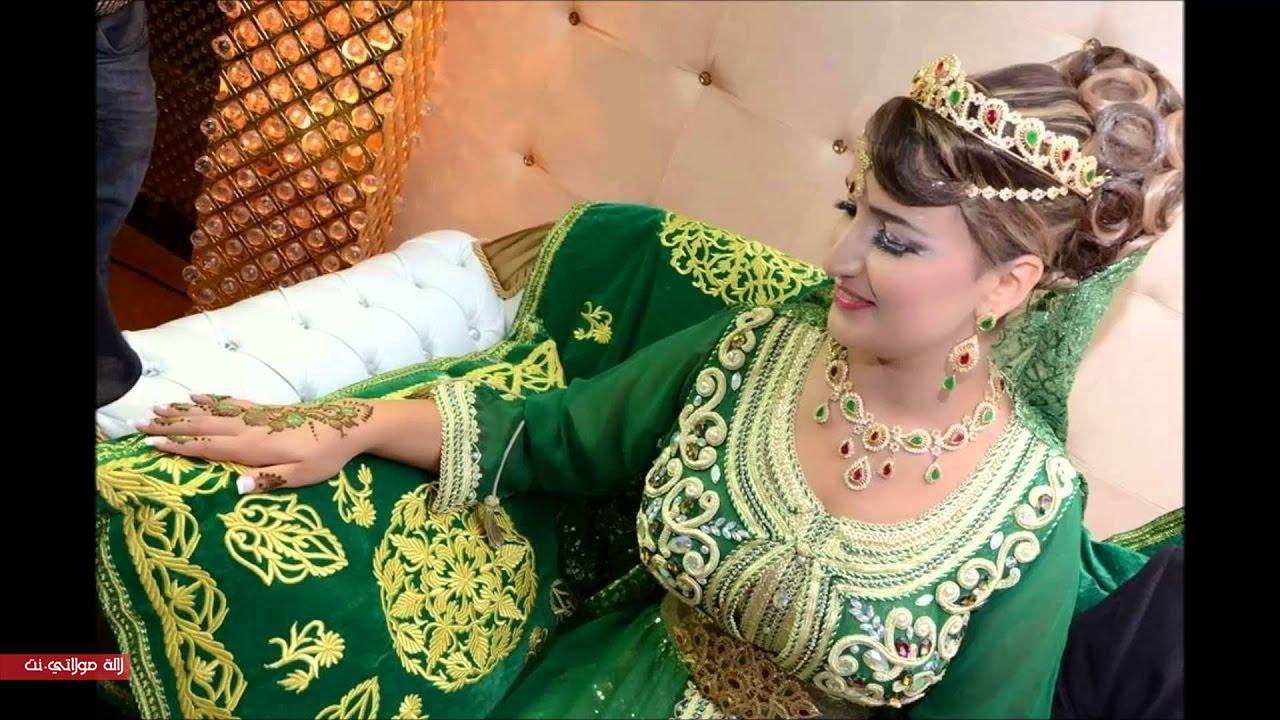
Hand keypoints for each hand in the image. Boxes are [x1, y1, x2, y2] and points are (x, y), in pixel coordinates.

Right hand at [135, 393, 377, 494]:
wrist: (349, 424)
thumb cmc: (327, 455)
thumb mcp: (303, 476)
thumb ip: (269, 481)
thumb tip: (235, 489)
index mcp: (254, 447)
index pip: (208, 447)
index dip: (179, 446)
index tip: (151, 444)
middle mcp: (250, 427)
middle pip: (202, 426)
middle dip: (170, 426)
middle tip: (139, 423)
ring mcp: (257, 415)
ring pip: (212, 411)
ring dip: (184, 410)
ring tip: (158, 408)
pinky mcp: (266, 409)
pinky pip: (231, 402)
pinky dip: (211, 399)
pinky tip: (197, 396)